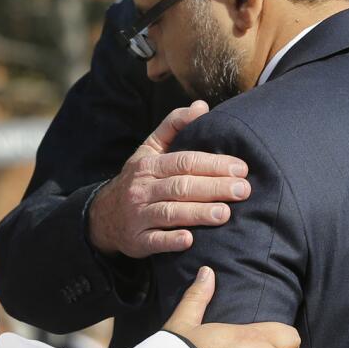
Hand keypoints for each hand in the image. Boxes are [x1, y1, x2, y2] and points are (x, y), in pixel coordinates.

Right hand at [89, 101, 250, 257]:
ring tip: (225, 214)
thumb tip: (202, 106)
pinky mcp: (136, 241)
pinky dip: (170, 241)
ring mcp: (138, 215)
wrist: (104, 215)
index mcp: (149, 165)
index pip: (185, 162)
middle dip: (214, 187)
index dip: (214, 164)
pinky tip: (189, 240)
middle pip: (181, 186)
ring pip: (170, 212)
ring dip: (198, 213)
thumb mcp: (150, 150)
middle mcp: (142, 189)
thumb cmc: (138, 179)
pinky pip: (154, 241)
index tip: (241, 168)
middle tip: (243, 190)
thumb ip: (174, 125)